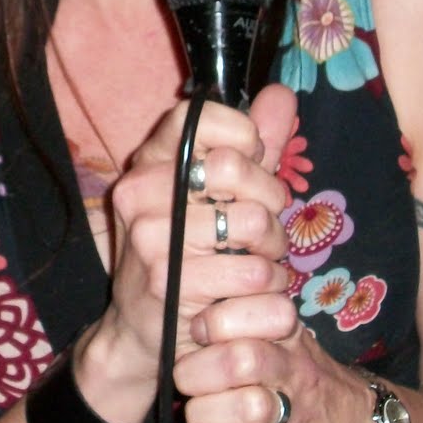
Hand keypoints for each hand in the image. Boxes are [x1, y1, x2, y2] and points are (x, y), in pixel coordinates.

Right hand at [94, 85, 294, 387]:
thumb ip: (253, 146)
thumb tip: (282, 93)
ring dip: (273, 249)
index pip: (197, 115)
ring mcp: (150, 238)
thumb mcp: (215, 195)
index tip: (254, 159)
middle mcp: (140, 193)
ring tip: (261, 261)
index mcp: (148, 163)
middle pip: (232, 167)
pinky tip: (254, 290)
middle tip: (266, 224)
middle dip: (269, 198)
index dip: (242, 133)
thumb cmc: (186, 254)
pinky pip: (252, 272)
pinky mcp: (168, 282)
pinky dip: (269, 286)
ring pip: (252, 223)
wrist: (142, 329)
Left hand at [173, 302, 376, 422]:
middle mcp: (292, 373)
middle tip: (186, 379)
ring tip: (198, 415)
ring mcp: (293, 418)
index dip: (216, 320)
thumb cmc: (302, 376)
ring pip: (249, 408)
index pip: (256, 312)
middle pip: (243, 359)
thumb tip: (191, 284)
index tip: (198, 332)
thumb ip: (245, 312)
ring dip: (206, 414)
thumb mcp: (285, 336)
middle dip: (199, 370)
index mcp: (286, 336)